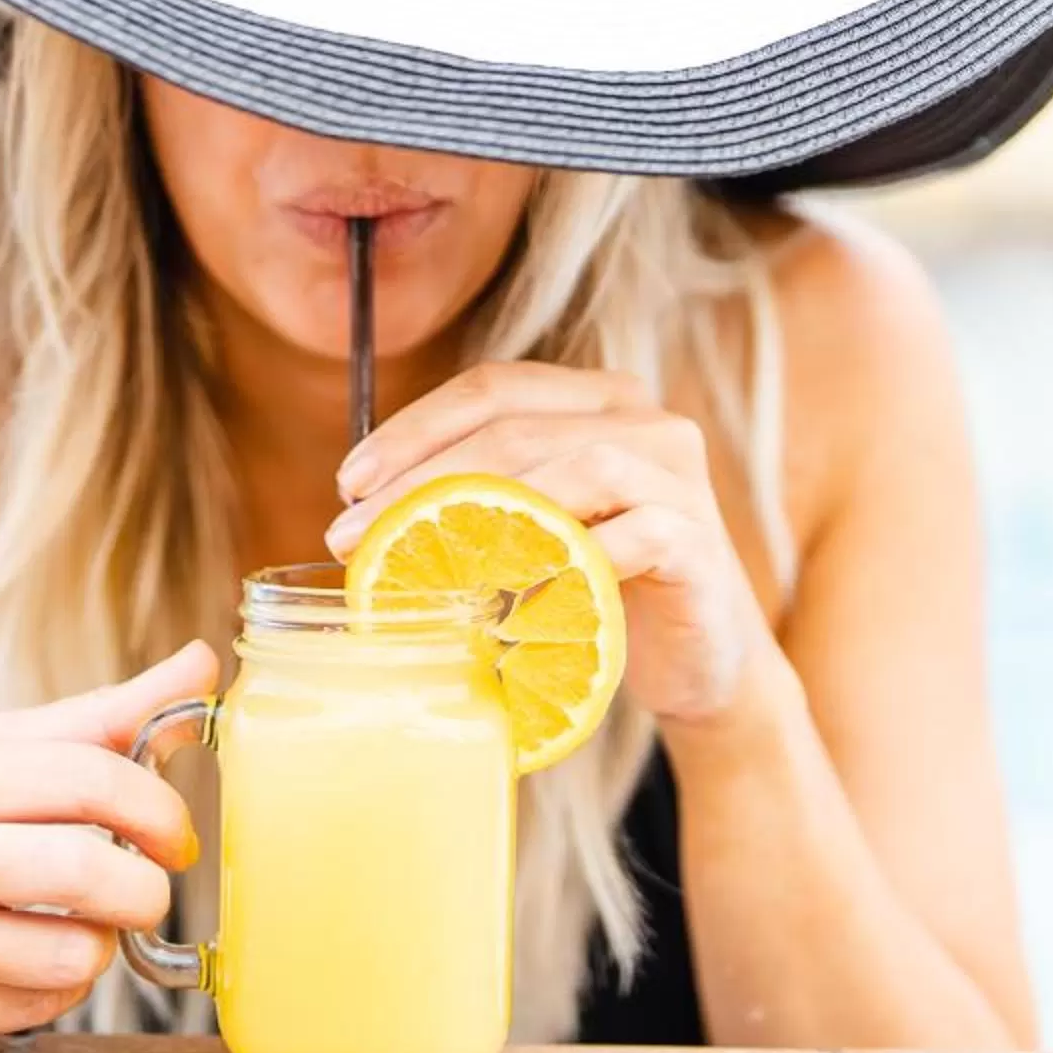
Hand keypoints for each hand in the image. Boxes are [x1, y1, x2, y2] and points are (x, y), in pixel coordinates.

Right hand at [0, 641, 214, 1042]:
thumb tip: (203, 665)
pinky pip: (38, 1008)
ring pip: (72, 956)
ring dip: (101, 944)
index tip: (177, 837)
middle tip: (146, 892)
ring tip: (75, 925)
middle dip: (145, 890)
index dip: (158, 810)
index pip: (87, 778)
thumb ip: (101, 718)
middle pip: (84, 873)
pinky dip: (58, 987)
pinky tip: (28, 960)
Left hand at [325, 362, 774, 725]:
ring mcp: (678, 477)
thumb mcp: (533, 530)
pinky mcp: (697, 541)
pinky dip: (564, 565)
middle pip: (516, 429)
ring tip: (412, 566)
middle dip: (421, 480)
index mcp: (598, 400)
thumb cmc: (600, 589)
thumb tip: (360, 511)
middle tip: (351, 534)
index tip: (348, 481)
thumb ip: (477, 500)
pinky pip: (626, 538)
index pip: (492, 388)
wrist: (703, 663)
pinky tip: (511, 604)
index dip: (413, 428)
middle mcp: (644, 420)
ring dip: (480, 519)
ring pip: (572, 470)